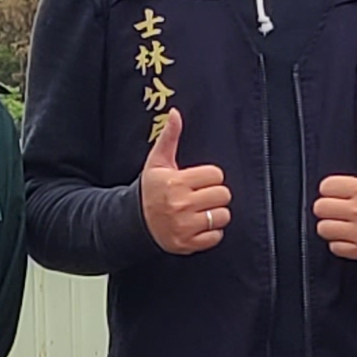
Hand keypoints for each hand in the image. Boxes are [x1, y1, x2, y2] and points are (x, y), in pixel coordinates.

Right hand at [141, 110, 231, 255]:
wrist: (133, 222)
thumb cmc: (150, 190)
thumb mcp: (157, 162)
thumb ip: (169, 137)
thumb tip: (176, 113)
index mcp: (176, 182)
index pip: (216, 175)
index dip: (210, 177)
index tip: (199, 181)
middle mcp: (181, 205)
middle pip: (223, 195)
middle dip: (215, 194)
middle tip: (202, 196)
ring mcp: (184, 226)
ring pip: (223, 216)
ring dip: (216, 214)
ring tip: (201, 211)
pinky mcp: (187, 244)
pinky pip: (216, 236)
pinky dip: (211, 233)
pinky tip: (198, 226)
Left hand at [314, 119, 356, 261]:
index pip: (326, 186)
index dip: (333, 187)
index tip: (343, 190)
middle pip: (320, 207)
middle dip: (329, 206)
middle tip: (342, 206)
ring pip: (324, 228)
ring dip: (331, 225)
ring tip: (345, 220)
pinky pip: (334, 247)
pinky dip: (340, 243)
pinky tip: (351, 234)